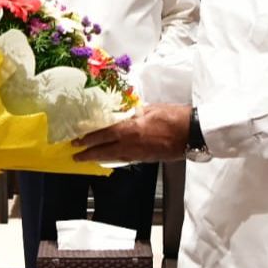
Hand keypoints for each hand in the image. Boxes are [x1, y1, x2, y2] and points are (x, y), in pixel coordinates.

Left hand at [73, 103, 189, 163]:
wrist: (192, 133)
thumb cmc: (174, 117)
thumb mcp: (150, 109)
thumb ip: (133, 113)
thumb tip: (122, 114)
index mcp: (131, 130)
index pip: (104, 135)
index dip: (89, 139)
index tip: (77, 141)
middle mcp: (132, 145)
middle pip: (105, 151)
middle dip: (89, 154)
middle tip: (76, 156)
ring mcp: (139, 154)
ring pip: (114, 158)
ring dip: (100, 158)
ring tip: (89, 158)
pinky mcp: (146, 159)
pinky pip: (125, 159)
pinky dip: (114, 159)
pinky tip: (110, 158)